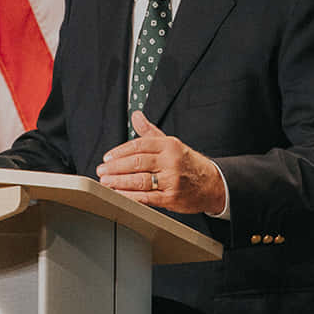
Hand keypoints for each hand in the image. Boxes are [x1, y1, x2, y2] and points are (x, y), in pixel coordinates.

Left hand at [98, 111, 227, 214]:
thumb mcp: (171, 144)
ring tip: (106, 182)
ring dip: (119, 182)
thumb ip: (150, 132)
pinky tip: (120, 195)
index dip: (120, 152)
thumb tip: (136, 116)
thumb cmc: (187, 163)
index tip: (107, 158)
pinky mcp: (171, 197)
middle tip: (101, 171)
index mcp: (169, 145)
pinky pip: (147, 197)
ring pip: (140, 180)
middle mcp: (171, 161)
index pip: (139, 145)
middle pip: (137, 162)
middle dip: (116, 168)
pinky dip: (131, 197)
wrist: (212, 184)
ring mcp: (172, 180)